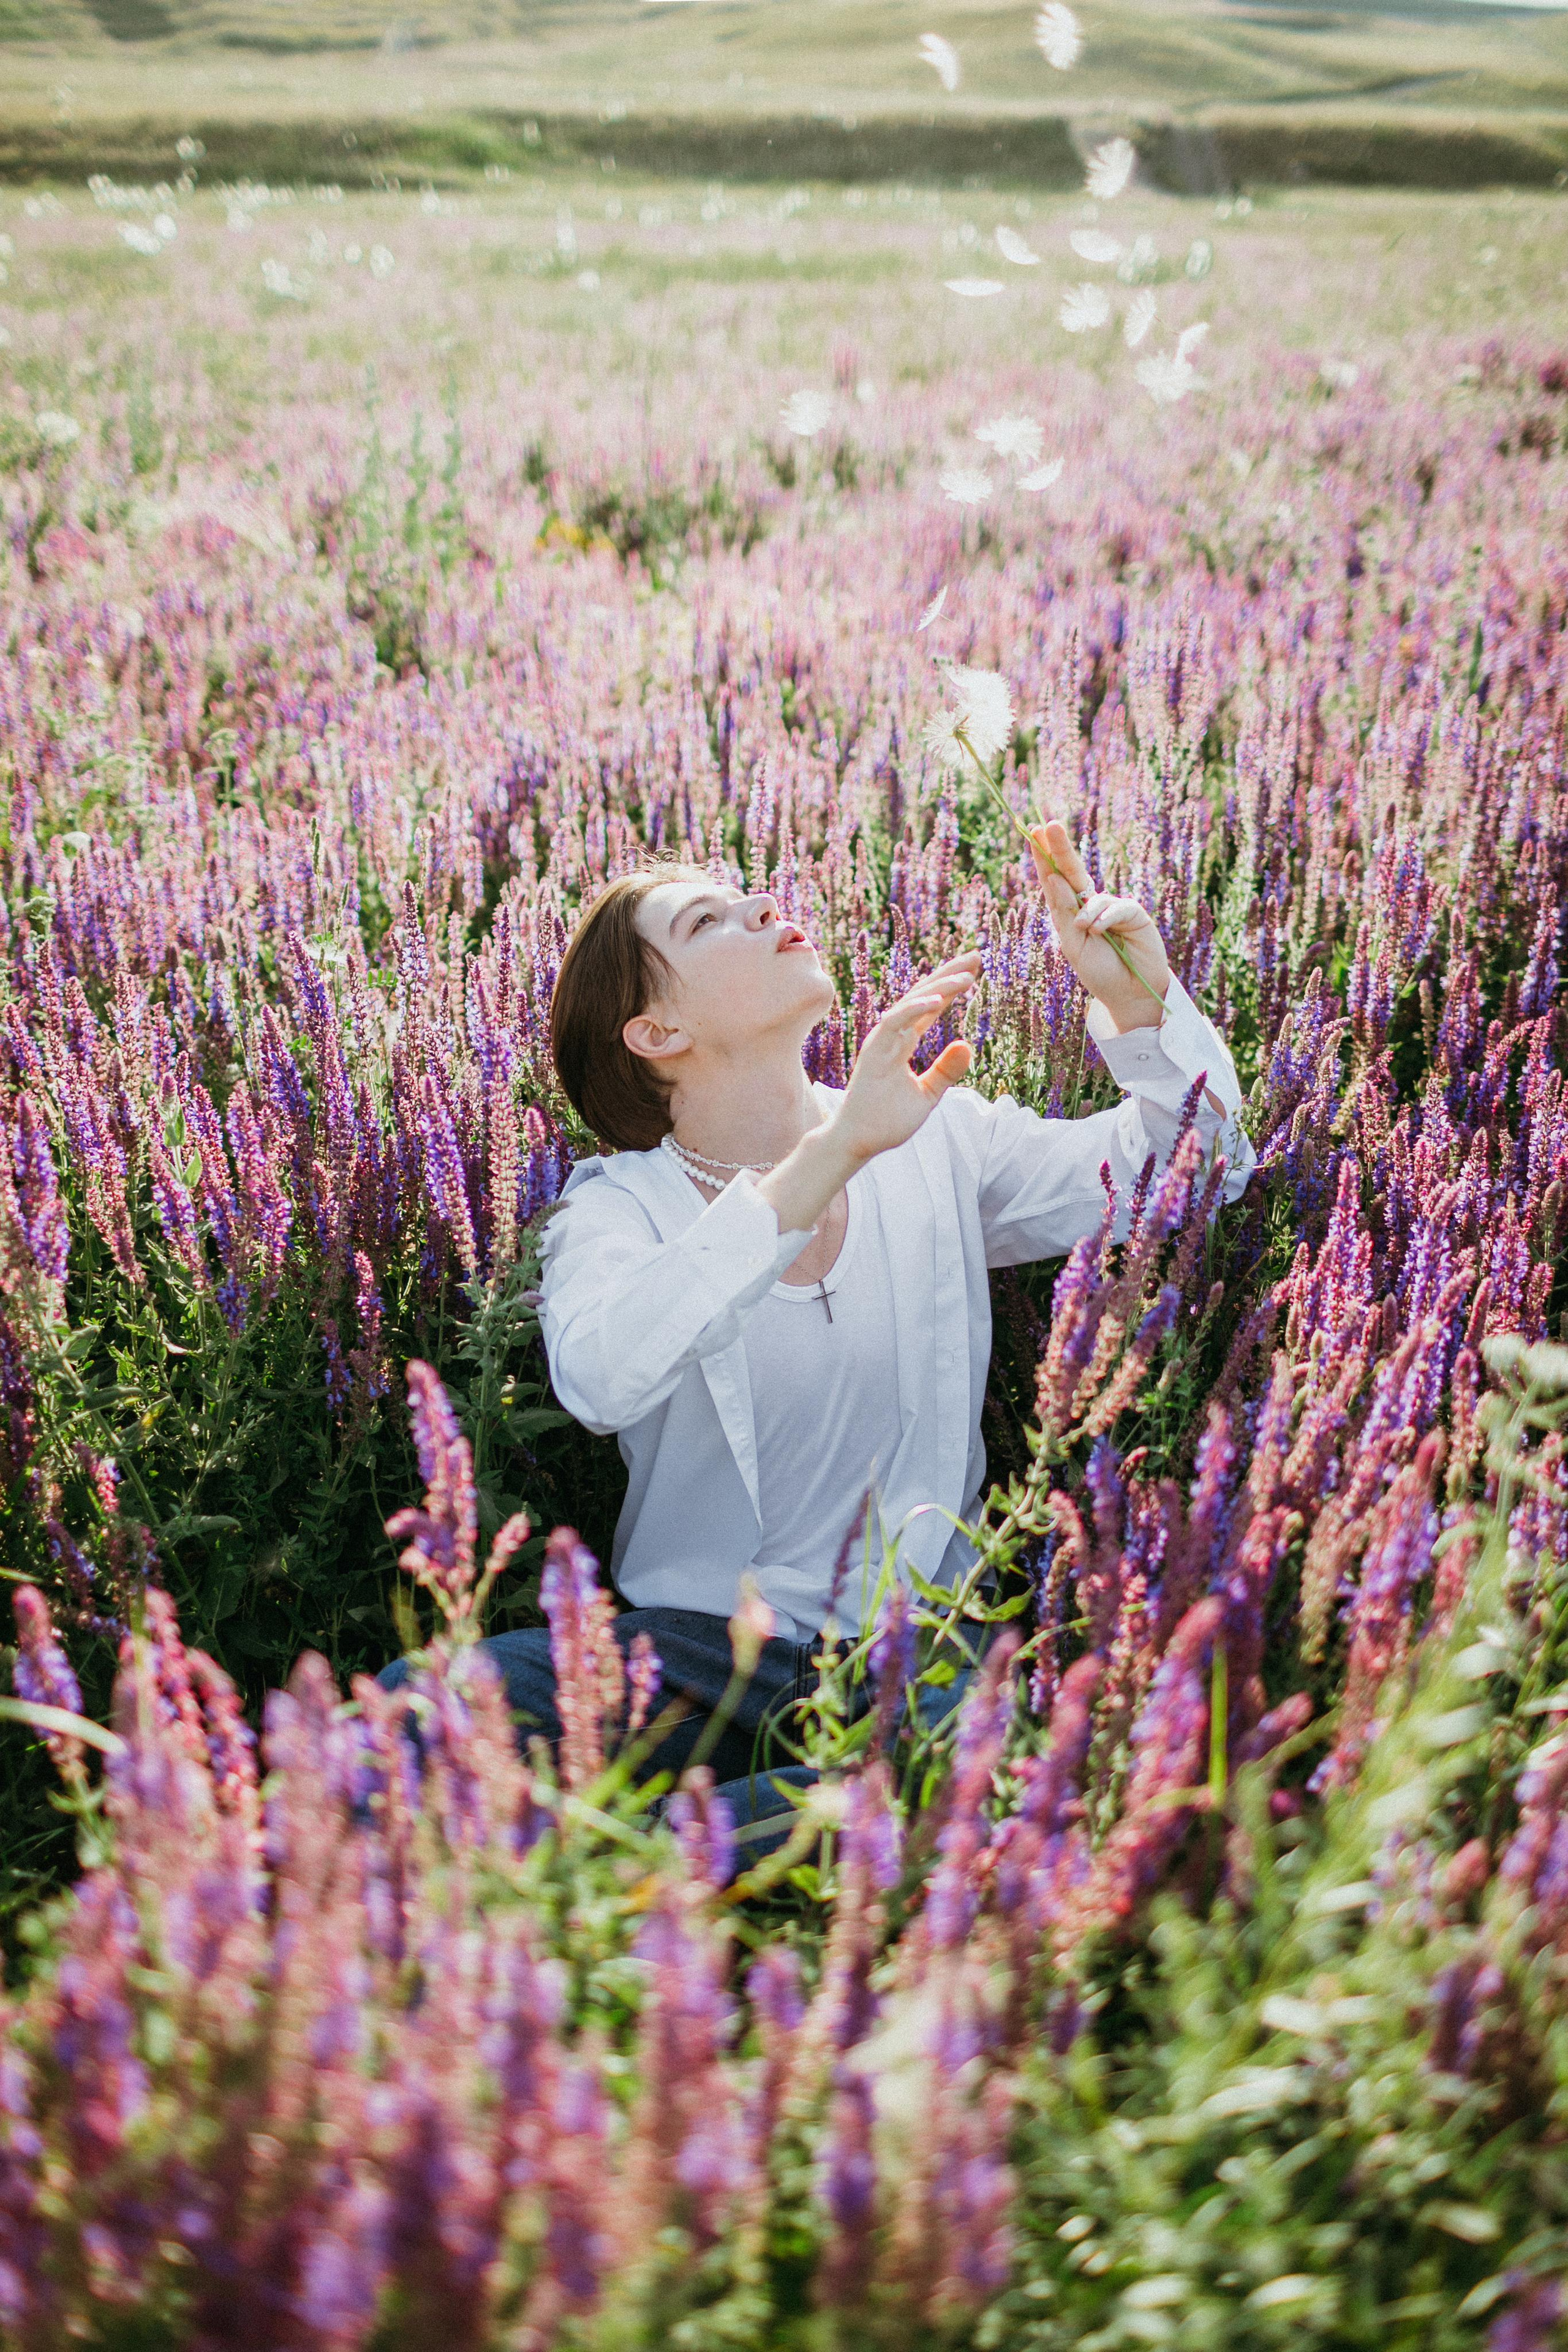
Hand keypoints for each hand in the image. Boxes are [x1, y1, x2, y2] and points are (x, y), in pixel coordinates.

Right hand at [831, 952, 978, 1166]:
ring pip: (911, 1004)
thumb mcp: (927, 1094)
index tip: (976, 969)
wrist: (859, 1141)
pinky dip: (915, 1010)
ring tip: (967, 976)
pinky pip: (895, 1024)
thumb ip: (945, 1071)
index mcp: (903, 1041)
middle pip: (922, 995)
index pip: (931, 1006)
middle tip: (977, 955)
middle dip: (949, 973)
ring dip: (938, 988)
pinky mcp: (873, 1053)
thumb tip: (967, 1045)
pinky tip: (937, 1001)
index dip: (952, 987)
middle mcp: (892, 1035)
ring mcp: (881, 1042)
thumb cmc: (887, 1120)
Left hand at [1028, 819, 1170, 1030]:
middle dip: (1060, 848)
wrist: (1128, 993)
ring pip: (1092, 894)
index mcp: (1070, 912)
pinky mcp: (1133, 913)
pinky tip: (1101, 932)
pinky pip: (1115, 907)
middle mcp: (1089, 904)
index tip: (1033, 831)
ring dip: (1085, 913)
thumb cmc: (1099, 971)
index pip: (1054, 879)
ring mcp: (1111, 907)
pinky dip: (1104, 920)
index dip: (1044, 857)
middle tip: (1049, 825)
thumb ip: (1063, 911)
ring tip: (1086, 932)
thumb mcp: (1072, 944)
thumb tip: (1054, 877)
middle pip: (1072, 870)